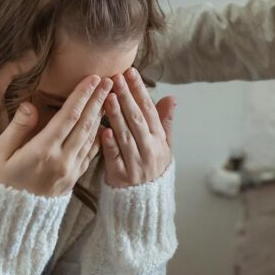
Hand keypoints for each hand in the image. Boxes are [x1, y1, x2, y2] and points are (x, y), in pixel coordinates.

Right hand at [0, 75, 111, 196]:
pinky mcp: (73, 180)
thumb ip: (17, 128)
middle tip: (110, 80)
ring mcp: (70, 171)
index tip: (93, 78)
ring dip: (102, 116)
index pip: (68, 117)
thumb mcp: (0, 154)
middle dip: (98, 100)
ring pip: (92, 138)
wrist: (9, 220)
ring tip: (109, 97)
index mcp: (43, 151)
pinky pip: (91, 154)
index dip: (82, 95)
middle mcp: (62, 160)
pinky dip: (99, 137)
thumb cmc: (0, 182)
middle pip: (85, 124)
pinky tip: (104, 125)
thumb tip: (30, 106)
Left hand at [100, 68, 174, 188]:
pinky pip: (115, 158)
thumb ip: (165, 122)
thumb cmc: (152, 167)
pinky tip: (103, 130)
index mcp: (158, 140)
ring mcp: (135, 164)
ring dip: (117, 116)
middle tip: (116, 78)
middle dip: (126, 97)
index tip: (131, 73)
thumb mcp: (164, 146)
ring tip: (108, 97)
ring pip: (126, 136)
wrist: (145, 201)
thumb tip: (171, 97)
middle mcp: (149, 150)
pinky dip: (109, 144)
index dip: (140, 91)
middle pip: (137, 120)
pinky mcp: (121, 176)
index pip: (149, 110)